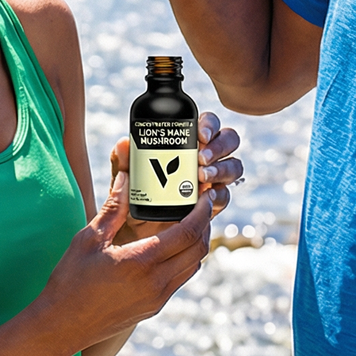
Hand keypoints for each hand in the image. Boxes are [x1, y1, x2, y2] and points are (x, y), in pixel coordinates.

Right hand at [37, 171, 214, 353]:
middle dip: (205, 225)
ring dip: (197, 244)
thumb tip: (126, 177)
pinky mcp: (153, 308)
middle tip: (201, 206)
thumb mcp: (89, 239)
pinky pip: (179, 280)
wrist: (62, 326)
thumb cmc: (70, 281)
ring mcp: (157, 298)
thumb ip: (113, 209)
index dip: (201, 212)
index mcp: (142, 261)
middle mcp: (156, 283)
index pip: (188, 233)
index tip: (204, 196)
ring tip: (191, 224)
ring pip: (192, 267)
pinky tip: (172, 248)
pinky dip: (185, 261)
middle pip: (198, 250)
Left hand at [108, 111, 241, 240]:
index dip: (209, 124)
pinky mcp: (213, 203)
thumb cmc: (133, 197)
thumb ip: (122, 163)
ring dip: (222, 168)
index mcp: (187, 143)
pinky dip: (218, 194)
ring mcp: (212, 180)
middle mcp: (206, 158)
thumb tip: (123, 144)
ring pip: (233, 166)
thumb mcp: (125, 179)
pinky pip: (224, 195)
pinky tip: (206, 196)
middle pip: (228, 140)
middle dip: (220, 145)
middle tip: (201, 157)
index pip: (207, 124)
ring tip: (202, 177)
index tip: (200, 134)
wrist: (137, 231)